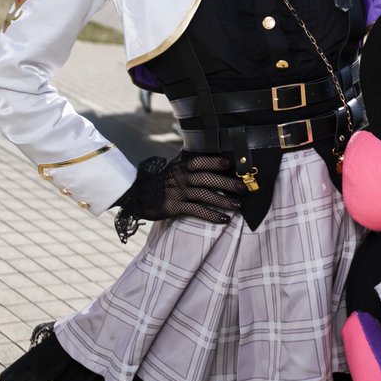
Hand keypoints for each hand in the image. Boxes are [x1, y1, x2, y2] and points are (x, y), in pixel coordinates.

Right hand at [114, 152, 245, 241]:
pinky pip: (197, 211)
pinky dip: (212, 215)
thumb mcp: (172, 169)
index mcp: (180, 166)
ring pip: (205, 196)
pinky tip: (224, 219)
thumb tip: (210, 160)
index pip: (200, 162)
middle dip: (227, 184)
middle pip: (208, 179)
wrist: (136, 196)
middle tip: (244, 188)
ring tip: (239, 206)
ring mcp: (177, 192)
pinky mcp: (174, 207)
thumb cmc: (160, 182)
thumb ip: (188, 165)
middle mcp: (180, 178)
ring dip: (224, 201)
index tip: (229, 164)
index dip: (214, 162)